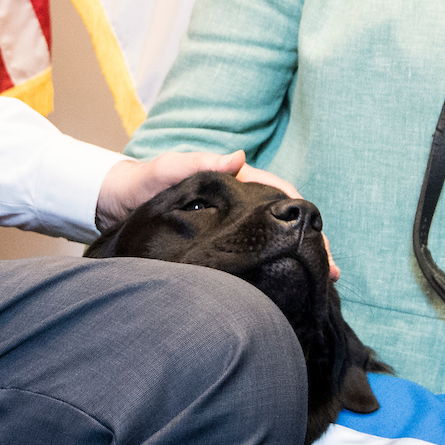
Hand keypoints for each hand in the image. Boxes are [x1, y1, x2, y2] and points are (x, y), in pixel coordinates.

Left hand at [96, 152, 336, 277]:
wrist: (112, 204)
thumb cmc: (141, 182)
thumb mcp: (168, 170)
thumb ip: (199, 163)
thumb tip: (238, 157)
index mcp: (234, 181)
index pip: (278, 193)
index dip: (300, 213)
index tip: (316, 235)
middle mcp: (239, 203)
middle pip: (283, 222)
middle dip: (310, 241)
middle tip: (331, 268)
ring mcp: (232, 225)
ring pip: (273, 240)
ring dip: (297, 258)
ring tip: (322, 282)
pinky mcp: (222, 244)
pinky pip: (255, 254)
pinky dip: (275, 267)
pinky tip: (288, 288)